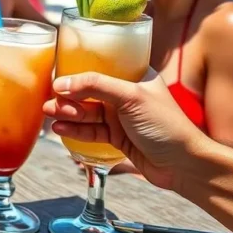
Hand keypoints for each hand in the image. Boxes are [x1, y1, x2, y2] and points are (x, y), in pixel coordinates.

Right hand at [43, 69, 202, 190]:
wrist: (183, 165)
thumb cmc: (166, 125)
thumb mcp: (130, 97)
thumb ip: (95, 86)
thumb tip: (62, 83)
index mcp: (134, 77)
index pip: (100, 67)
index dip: (77, 70)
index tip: (57, 76)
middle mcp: (126, 95)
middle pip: (89, 92)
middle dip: (68, 95)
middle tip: (49, 100)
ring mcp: (120, 117)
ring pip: (87, 112)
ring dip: (68, 113)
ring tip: (49, 113)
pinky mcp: (116, 137)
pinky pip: (90, 131)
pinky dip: (74, 130)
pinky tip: (60, 129)